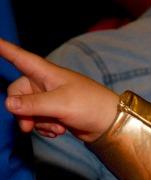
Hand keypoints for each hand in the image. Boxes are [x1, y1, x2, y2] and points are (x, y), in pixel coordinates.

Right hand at [0, 38, 118, 141]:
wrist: (111, 124)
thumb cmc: (90, 105)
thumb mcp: (60, 104)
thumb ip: (32, 104)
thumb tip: (8, 104)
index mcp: (45, 72)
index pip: (18, 57)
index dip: (4, 48)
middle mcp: (44, 83)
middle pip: (17, 94)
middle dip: (22, 111)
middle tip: (29, 125)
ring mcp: (49, 99)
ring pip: (27, 111)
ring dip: (38, 122)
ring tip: (57, 127)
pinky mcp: (54, 113)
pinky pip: (38, 120)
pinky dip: (45, 128)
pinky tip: (59, 131)